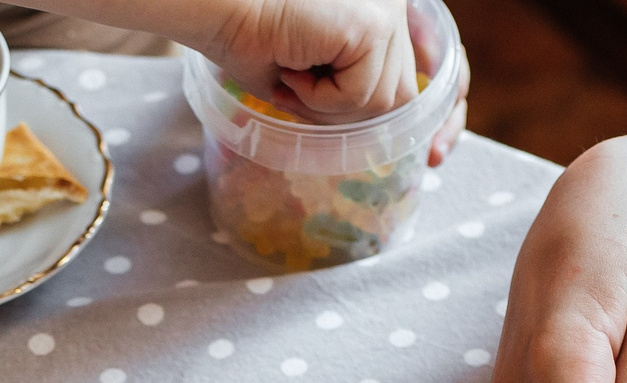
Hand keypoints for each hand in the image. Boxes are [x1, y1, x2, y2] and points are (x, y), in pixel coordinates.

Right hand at [209, 0, 412, 119]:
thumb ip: (354, 89)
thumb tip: (377, 128)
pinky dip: (322, 99)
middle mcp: (394, 8)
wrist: (226, 14)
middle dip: (347, 114)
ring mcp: (388, 15)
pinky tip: (293, 69)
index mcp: (384, 15)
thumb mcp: (318, 78)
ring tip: (292, 81)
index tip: (309, 102)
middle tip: (296, 96)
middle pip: (400, 97)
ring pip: (382, 102)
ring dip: (328, 107)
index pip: (400, 82)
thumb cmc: (257, 43)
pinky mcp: (373, 26)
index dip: (357, 107)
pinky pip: (361, 95)